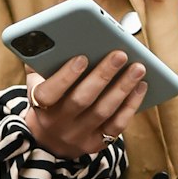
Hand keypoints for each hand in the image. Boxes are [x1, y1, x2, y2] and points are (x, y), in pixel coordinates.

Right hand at [23, 50, 147, 159]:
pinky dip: (130, 105)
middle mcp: (58, 124)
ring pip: (103, 112)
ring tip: (138, 68)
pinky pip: (116, 125)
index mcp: (40, 106)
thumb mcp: (37, 81)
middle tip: (120, 54)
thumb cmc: (49, 98)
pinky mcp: (96, 144)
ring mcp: (78, 136)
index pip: (49, 94)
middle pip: (82, 100)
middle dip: (103, 75)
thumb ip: (42, 60)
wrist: (50, 139)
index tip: (82, 57)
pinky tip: (140, 86)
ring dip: (123, 88)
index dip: (65, 76)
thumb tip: (57, 34)